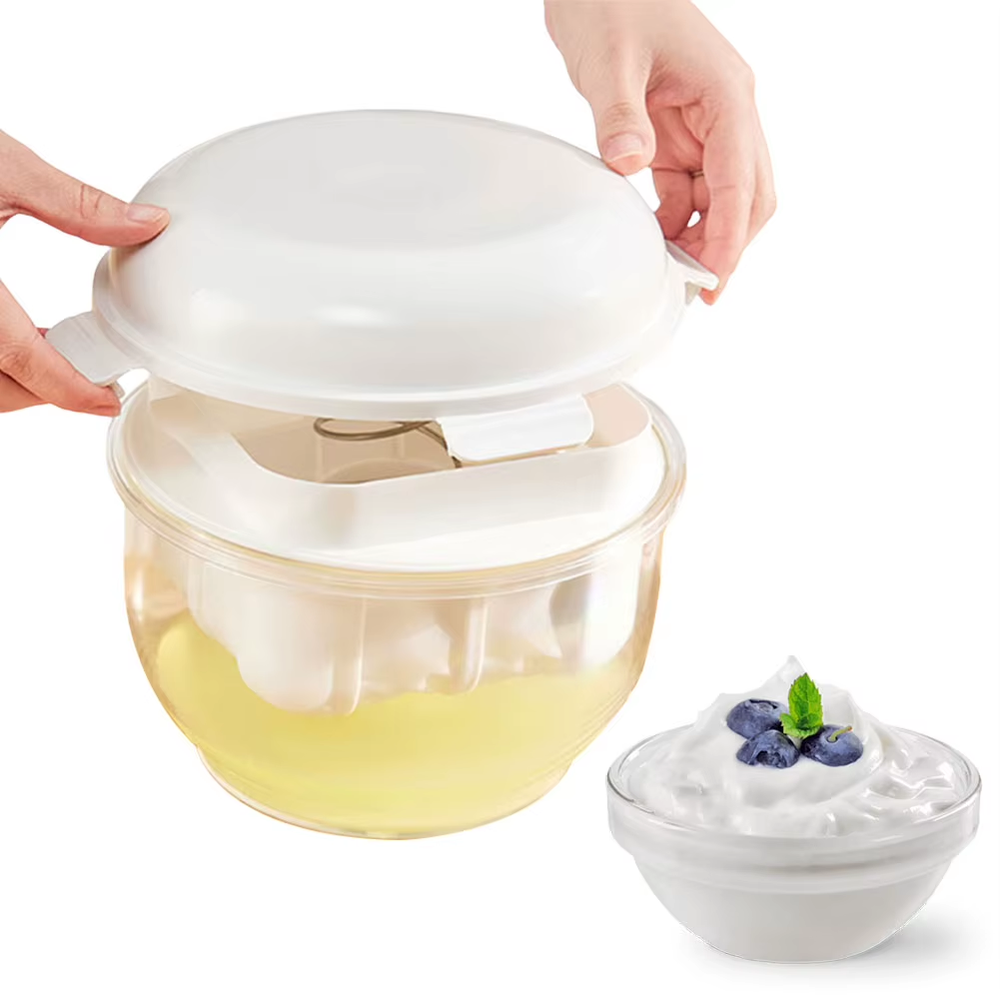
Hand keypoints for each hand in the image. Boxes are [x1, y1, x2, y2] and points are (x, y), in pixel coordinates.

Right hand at [0, 132, 167, 414]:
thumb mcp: (0, 165)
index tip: (106, 398)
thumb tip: (147, 223)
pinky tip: (7, 339)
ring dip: (11, 384)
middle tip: (90, 381)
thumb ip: (75, 205)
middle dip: (45, 394)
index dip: (72, 391)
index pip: (24, 362)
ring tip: (54, 361)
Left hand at [546, 0, 774, 300]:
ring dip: (702, 235)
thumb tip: (628, 162)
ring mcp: (705, 125)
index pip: (741, 179)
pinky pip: (689, 189)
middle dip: (728, 243)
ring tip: (672, 273)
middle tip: (698, 290)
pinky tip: (655, 240)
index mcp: (727, 94)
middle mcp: (727, 113)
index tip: (715, 279)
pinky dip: (677, 218)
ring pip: (721, 197)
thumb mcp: (610, 57)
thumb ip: (619, 113)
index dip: (730, 236)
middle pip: (749, 195)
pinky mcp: (678, 135)